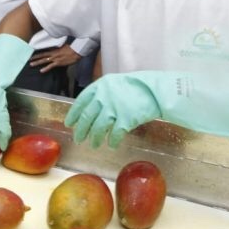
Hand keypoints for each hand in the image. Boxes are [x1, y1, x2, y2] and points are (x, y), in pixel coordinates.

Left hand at [29, 44, 80, 72]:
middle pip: (42, 55)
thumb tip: (56, 50)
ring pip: (44, 60)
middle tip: (28, 59)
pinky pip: (50, 66)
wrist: (76, 51)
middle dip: (35, 57)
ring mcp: (55, 58)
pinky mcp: (58, 62)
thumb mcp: (63, 47)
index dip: (38, 53)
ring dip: (37, 62)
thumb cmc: (71, 49)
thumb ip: (58, 49)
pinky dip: (45, 68)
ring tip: (31, 64)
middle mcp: (53, 54)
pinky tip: (41, 71)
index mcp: (54, 50)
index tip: (32, 54)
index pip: (44, 51)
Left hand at [65, 71, 228, 148]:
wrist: (159, 89)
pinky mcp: (125, 119)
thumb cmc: (139, 86)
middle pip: (87, 117)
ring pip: (98, 127)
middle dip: (82, 129)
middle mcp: (105, 96)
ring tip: (94, 144)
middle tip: (79, 138)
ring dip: (95, 137)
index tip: (69, 122)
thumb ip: (104, 94)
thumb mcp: (118, 84)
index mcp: (101, 85)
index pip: (82, 101)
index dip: (74, 113)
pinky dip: (112, 141)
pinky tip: (111, 145)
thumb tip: (92, 107)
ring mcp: (115, 108)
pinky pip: (114, 134)